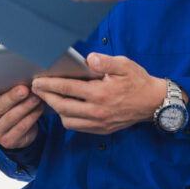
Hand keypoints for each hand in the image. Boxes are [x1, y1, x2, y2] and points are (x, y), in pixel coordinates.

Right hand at [0, 77, 44, 148]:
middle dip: (13, 96)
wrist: (13, 131)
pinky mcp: (7, 141)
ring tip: (36, 97)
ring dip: (27, 106)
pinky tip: (39, 108)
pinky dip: (32, 116)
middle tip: (25, 89)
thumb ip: (2, 86)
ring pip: (12, 117)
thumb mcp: (1, 96)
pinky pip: (22, 127)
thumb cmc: (7, 106)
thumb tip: (15, 71)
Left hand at [31, 53, 170, 134]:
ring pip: (67, 120)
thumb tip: (88, 59)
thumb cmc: (138, 81)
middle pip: (62, 106)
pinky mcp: (102, 129)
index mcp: (100, 93)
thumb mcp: (125, 65)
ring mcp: (99, 122)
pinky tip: (65, 108)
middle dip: (46, 97)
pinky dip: (67, 119)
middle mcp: (97, 110)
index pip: (67, 88)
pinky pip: (78, 127)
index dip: (49, 84)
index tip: (37, 80)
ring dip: (56, 109)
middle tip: (36, 89)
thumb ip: (105, 62)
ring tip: (49, 97)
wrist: (154, 102)